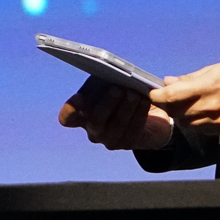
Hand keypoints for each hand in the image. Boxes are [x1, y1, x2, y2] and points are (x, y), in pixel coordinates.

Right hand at [58, 79, 173, 150]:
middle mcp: (93, 130)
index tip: (80, 97)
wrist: (151, 113)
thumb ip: (106, 81)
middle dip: (107, 103)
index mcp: (82, 114)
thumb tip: (111, 77)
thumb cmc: (123, 92)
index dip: (71, 109)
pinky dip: (139, 113)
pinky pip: (134, 128)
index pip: (68, 117)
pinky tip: (145, 100)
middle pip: (95, 120)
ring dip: (126, 106)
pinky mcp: (129, 143)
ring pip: (117, 124)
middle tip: (118, 88)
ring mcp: (110, 139)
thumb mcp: (112, 84)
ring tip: (134, 92)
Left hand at [150, 62, 219, 133]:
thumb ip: (189, 78)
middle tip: (168, 97)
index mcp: (206, 88)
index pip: (171, 96)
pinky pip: (198, 129)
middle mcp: (208, 107)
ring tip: (185, 103)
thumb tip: (170, 82)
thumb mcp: (215, 69)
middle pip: (174, 112)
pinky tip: (198, 112)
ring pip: (185, 123)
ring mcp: (214, 121)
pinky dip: (193, 121)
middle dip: (167, 104)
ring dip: (179, 114)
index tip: (153, 93)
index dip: (157, 95)